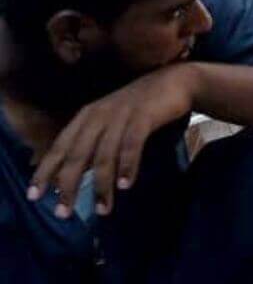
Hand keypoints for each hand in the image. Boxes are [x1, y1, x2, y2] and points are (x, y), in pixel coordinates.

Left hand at [27, 64, 195, 218]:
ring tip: (102, 209)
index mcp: (87, 116)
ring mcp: (121, 115)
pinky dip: (127, 165)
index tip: (34, 197)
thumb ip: (93, 142)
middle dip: (68, 185)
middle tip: (64, 213)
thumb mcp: (110, 121)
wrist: (176, 81)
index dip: (46, 172)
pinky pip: (131, 145)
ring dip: (101, 185)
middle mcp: (99, 115)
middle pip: (77, 155)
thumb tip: (74, 175)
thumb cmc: (141, 106)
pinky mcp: (143, 116)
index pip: (59, 147)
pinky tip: (126, 185)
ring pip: (104, 155)